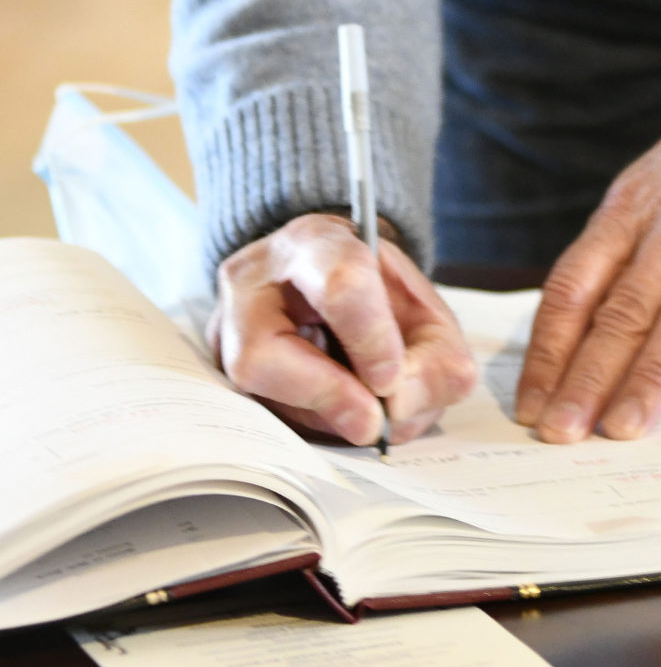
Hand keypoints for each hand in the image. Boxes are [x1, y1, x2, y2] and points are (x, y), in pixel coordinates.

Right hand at [211, 213, 476, 446]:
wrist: (328, 286)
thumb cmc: (377, 298)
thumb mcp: (424, 313)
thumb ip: (437, 356)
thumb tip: (402, 404)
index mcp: (314, 243)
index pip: (337, 283)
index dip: (369, 338)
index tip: (390, 378)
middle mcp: (252, 283)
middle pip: (261, 352)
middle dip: (326, 395)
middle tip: (372, 420)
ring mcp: (222, 331)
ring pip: (250, 393)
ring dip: (318, 416)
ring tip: (360, 413)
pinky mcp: (218, 372)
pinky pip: (253, 414)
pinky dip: (305, 423)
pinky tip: (334, 412)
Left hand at [515, 54, 660, 444]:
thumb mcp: (657, 183)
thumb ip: (625, 250)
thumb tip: (582, 335)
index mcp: (630, 205)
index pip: (576, 284)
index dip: (550, 350)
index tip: (534, 405)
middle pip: (622, 307)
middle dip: (587, 377)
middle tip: (563, 435)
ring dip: (651, 375)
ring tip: (626, 428)